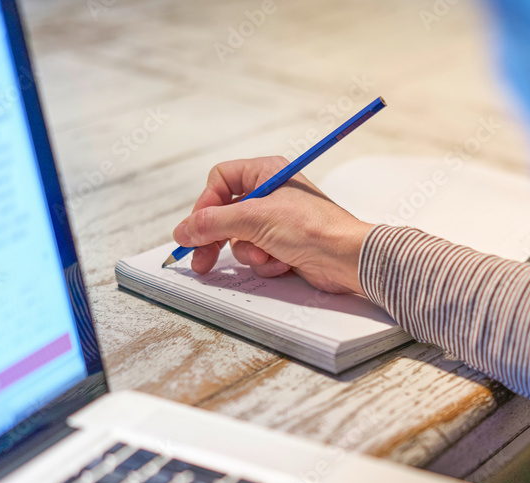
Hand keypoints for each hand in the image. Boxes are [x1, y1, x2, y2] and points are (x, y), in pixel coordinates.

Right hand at [173, 156, 373, 293]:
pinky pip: (257, 254)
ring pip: (240, 239)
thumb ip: (213, 224)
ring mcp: (277, 220)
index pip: (220, 181)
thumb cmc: (310, 228)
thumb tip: (183, 231)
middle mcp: (270, 192)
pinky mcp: (284, 244)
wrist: (346, 258)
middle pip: (225, 214)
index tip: (196, 229)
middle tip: (201, 262)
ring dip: (250, 253)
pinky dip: (266, 263)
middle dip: (217, 239)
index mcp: (265, 172)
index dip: (205, 205)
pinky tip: (283, 263)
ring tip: (267, 257)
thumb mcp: (254, 220)